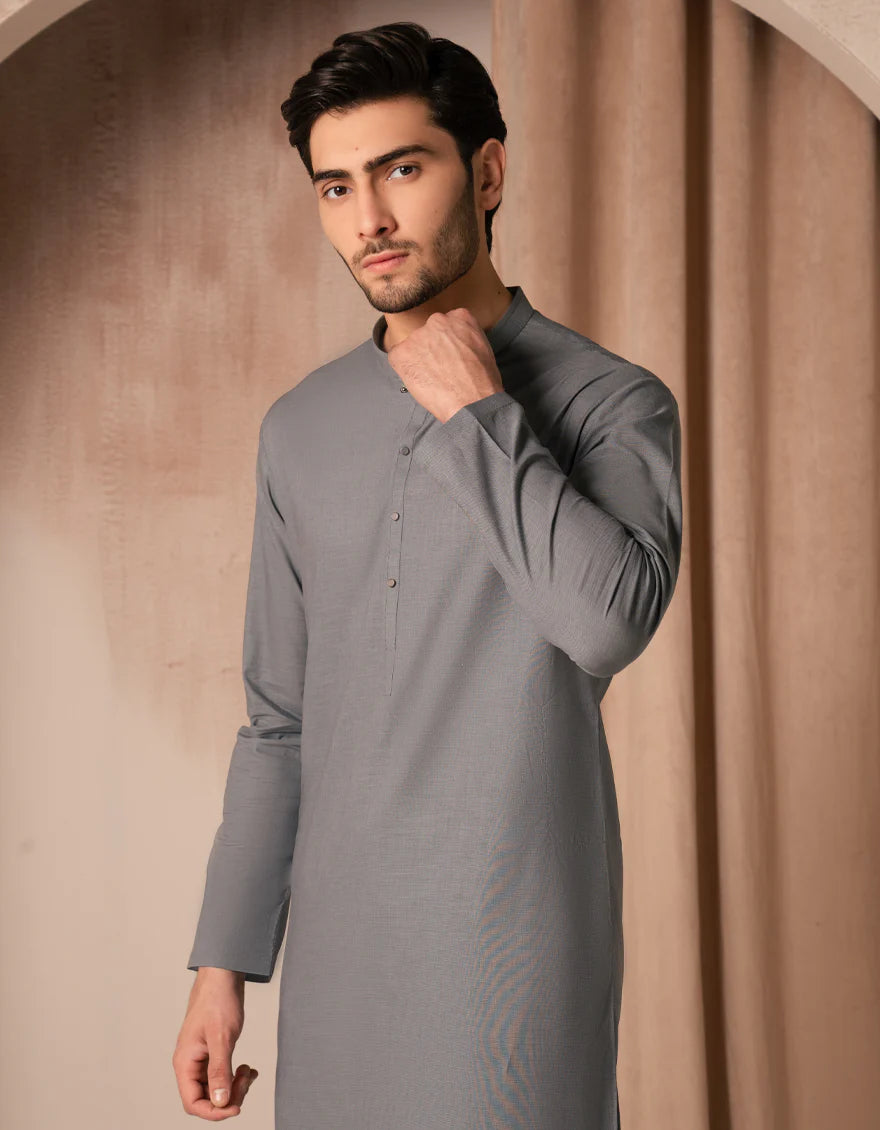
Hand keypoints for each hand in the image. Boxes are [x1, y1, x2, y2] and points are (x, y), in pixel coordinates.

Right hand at [172, 968, 257, 1119]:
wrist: (223, 976)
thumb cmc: (217, 1000)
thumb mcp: (221, 1037)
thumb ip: (219, 1071)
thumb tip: (220, 1102)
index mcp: (185, 1062)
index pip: (193, 1103)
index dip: (214, 1111)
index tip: (236, 1106)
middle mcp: (190, 1064)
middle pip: (206, 1098)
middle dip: (228, 1096)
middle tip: (246, 1080)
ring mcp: (201, 1058)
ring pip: (216, 1087)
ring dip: (235, 1086)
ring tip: (249, 1071)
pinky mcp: (213, 1052)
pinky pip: (223, 1075)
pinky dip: (237, 1076)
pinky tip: (249, 1069)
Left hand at [386, 307, 502, 423]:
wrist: (471, 401)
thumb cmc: (482, 382)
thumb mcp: (483, 348)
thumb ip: (464, 338)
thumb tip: (454, 344)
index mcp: (460, 317)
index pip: (446, 325)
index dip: (446, 344)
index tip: (449, 356)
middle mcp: (437, 320)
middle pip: (428, 334)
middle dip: (431, 350)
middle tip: (440, 370)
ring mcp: (418, 335)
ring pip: (412, 346)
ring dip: (418, 360)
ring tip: (433, 379)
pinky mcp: (402, 352)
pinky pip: (398, 358)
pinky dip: (405, 370)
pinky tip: (421, 381)